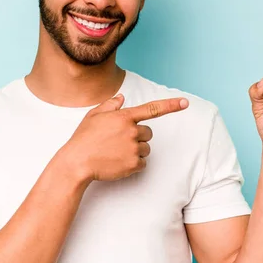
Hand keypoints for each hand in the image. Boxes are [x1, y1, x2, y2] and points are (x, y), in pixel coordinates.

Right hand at [62, 94, 188, 181]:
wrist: (77, 162)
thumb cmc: (83, 138)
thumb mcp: (94, 116)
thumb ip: (110, 105)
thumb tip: (122, 98)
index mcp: (124, 117)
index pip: (152, 109)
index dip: (171, 105)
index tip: (185, 103)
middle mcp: (132, 131)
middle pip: (148, 133)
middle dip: (138, 136)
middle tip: (119, 141)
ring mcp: (133, 148)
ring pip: (146, 149)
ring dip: (135, 150)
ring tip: (115, 153)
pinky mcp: (133, 164)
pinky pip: (142, 163)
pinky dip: (133, 164)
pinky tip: (117, 162)